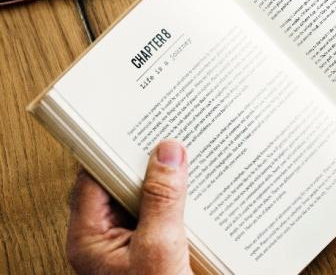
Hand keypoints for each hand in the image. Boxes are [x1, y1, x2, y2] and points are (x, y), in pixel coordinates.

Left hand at [66, 140, 191, 274]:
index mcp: (90, 239)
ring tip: (185, 167)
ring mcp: (131, 246)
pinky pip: (163, 217)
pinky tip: (196, 197)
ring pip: (144, 200)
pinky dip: (179, 204)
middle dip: (145, 166)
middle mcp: (107, 241)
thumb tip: (167, 155)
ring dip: (165, 185)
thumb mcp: (159, 247)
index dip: (113, 153)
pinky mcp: (155, 251)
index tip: (135, 133)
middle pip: (120, 186)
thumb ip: (162, 200)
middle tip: (166, 146)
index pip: (92, 180)